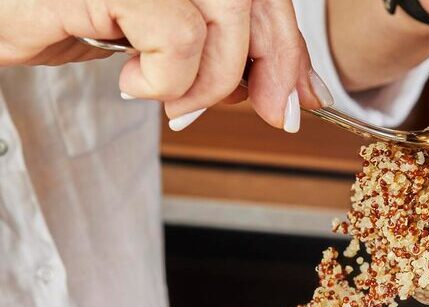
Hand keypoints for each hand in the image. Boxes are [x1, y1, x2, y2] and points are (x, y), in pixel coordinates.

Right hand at [0, 0, 330, 131]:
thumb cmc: (66, 16)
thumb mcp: (163, 37)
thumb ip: (228, 54)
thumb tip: (293, 94)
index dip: (292, 47)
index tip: (302, 98)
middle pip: (256, 1)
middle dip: (275, 68)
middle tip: (268, 114)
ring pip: (227, 18)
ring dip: (211, 81)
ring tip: (169, 96)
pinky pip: (178, 36)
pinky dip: (166, 77)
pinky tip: (129, 78)